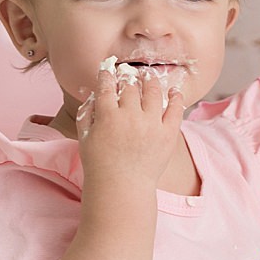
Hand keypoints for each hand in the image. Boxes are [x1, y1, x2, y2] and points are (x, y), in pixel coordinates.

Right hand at [77, 63, 185, 189]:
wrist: (122, 188)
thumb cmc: (99, 165)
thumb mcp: (84, 138)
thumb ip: (88, 114)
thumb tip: (94, 94)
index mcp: (107, 116)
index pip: (107, 86)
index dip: (107, 75)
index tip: (108, 70)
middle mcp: (130, 116)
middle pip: (130, 87)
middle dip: (128, 78)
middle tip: (129, 75)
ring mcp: (151, 124)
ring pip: (153, 91)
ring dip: (150, 82)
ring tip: (148, 79)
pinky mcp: (168, 134)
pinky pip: (175, 109)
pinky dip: (176, 97)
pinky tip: (174, 91)